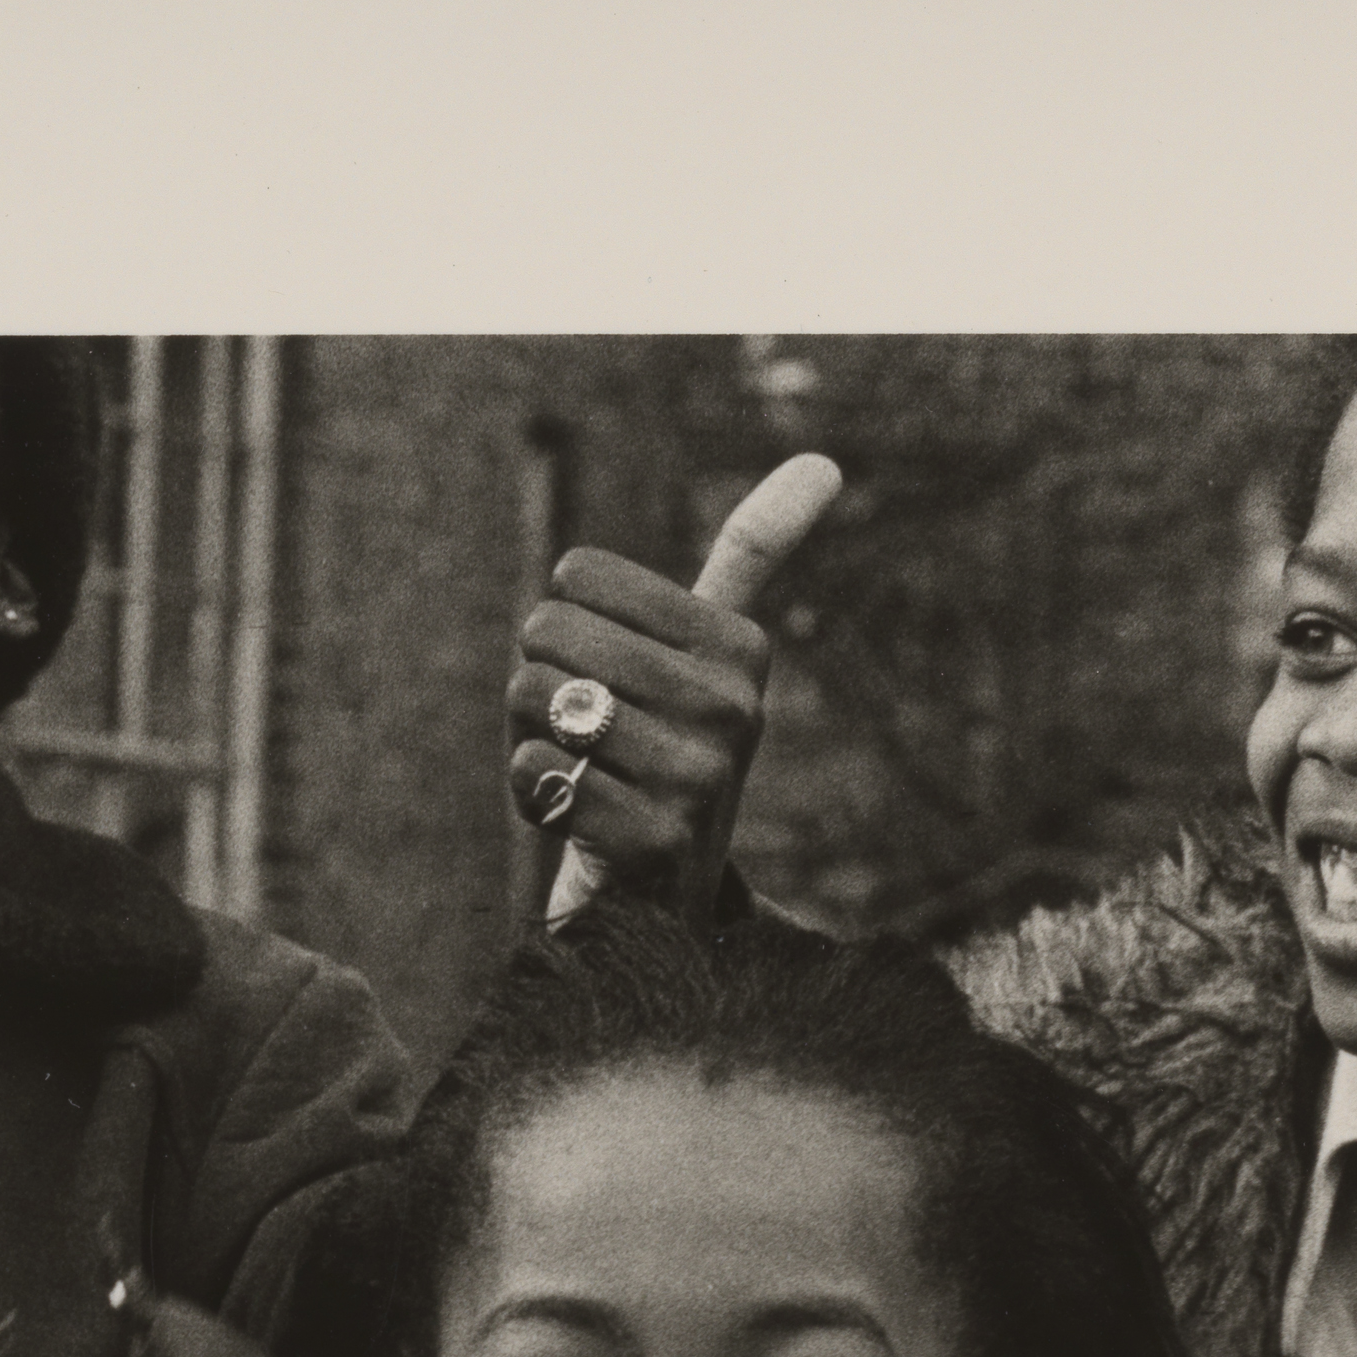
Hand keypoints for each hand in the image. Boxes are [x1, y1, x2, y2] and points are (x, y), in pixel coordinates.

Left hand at [518, 451, 840, 924]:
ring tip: (583, 770)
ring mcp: (700, 777)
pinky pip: (538, 773)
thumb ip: (754, 556)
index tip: (605, 670)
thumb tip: (824, 460)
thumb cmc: (665, 754)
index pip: (578, 577)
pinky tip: (574, 814)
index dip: (561, 622)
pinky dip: (531, 792)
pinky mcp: (654, 840)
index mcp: (742, 647)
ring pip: (539, 700)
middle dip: (538, 682)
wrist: (661, 896)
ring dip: (533, 738)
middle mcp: (736, 707)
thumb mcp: (710, 655)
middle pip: (550, 633)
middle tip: (583, 732)